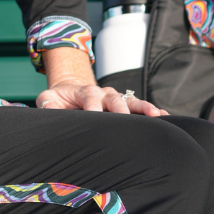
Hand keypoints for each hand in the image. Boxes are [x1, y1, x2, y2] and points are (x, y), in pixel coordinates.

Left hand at [36, 82, 167, 114]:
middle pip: (114, 99)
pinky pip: (141, 107)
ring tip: (156, 115)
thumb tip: (49, 112)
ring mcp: (116, 98)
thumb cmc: (58, 99)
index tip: (95, 119)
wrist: (70, 90)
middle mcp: (103, 93)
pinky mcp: (125, 105)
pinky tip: (166, 117)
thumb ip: (47, 105)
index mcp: (84, 91)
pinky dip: (153, 111)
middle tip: (127, 122)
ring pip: (132, 101)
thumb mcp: (47, 99)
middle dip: (121, 110)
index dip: (93, 108)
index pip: (90, 98)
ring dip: (144, 108)